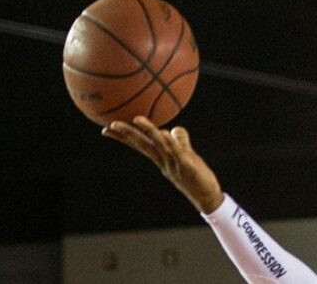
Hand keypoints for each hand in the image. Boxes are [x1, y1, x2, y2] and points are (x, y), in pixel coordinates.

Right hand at [102, 116, 223, 213]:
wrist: (208, 196)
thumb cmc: (196, 177)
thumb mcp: (186, 156)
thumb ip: (180, 141)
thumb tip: (173, 128)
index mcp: (161, 157)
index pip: (140, 144)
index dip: (124, 137)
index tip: (107, 129)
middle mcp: (164, 160)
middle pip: (143, 144)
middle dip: (127, 134)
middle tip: (111, 125)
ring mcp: (174, 163)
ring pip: (159, 144)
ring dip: (148, 131)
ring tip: (136, 119)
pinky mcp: (187, 166)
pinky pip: (177, 152)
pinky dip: (171, 142)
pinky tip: (165, 133)